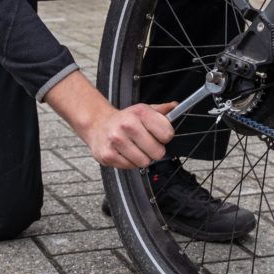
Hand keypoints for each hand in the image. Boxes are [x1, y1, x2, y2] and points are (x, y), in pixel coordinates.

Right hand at [44, 70, 175, 168]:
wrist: (98, 125)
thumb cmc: (125, 120)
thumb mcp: (143, 110)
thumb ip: (161, 111)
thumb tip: (175, 106)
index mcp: (140, 112)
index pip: (167, 133)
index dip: (165, 136)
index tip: (158, 135)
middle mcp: (127, 125)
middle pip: (158, 151)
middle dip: (155, 150)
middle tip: (146, 144)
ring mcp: (116, 140)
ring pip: (144, 162)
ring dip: (142, 158)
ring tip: (134, 148)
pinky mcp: (108, 155)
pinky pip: (131, 167)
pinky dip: (130, 162)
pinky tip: (125, 153)